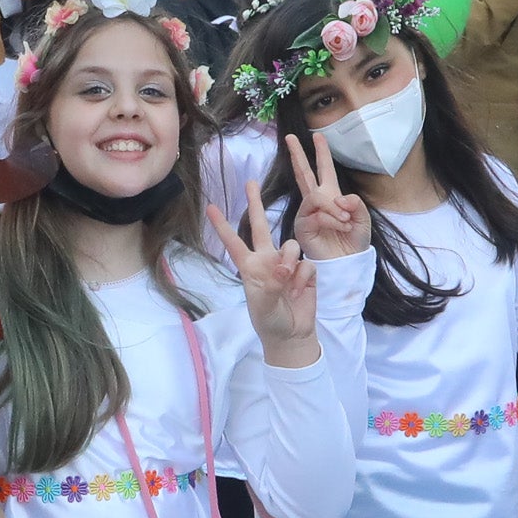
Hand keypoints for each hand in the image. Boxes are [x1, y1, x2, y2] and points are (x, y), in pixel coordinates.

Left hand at [206, 176, 322, 355]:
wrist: (291, 334)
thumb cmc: (269, 320)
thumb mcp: (263, 305)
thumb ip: (271, 284)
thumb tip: (282, 266)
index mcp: (250, 267)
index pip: (234, 243)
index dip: (223, 226)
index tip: (210, 208)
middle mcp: (267, 260)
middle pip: (262, 226)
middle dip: (256, 204)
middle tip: (251, 182)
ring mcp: (288, 263)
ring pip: (291, 245)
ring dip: (291, 260)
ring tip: (288, 280)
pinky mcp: (306, 270)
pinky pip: (307, 264)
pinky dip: (304, 278)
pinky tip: (301, 291)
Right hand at [280, 134, 370, 260]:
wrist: (347, 262)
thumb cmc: (353, 241)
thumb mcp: (362, 218)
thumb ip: (355, 203)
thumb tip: (339, 198)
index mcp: (331, 196)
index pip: (324, 170)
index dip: (321, 153)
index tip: (317, 136)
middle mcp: (316, 202)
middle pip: (303, 173)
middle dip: (297, 154)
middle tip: (289, 137)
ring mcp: (307, 213)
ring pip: (316, 196)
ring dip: (334, 207)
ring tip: (345, 221)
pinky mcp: (303, 225)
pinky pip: (317, 213)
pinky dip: (332, 219)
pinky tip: (342, 227)